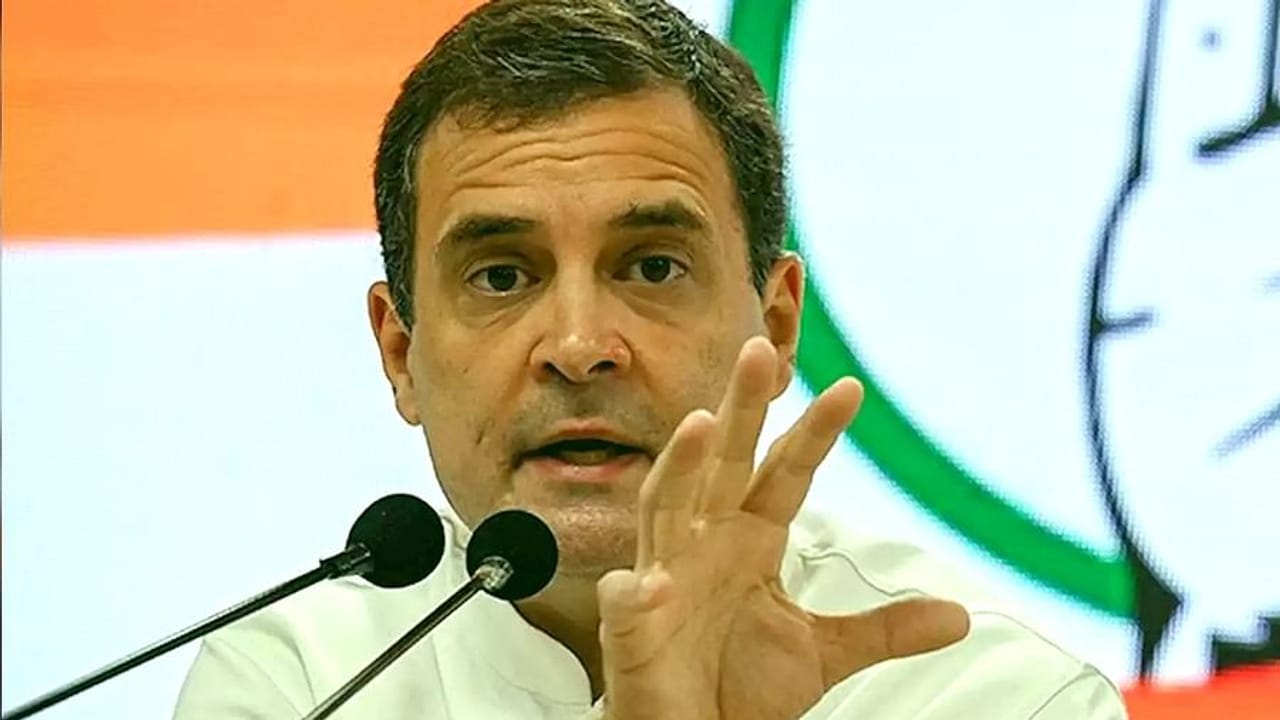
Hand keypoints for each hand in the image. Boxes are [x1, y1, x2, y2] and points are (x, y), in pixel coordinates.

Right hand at [596, 336, 970, 719]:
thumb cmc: (739, 685)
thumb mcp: (821, 651)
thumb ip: (882, 629)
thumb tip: (957, 615)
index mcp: (749, 540)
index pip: (784, 473)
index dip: (814, 432)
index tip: (851, 390)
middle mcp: (705, 544)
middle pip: (722, 463)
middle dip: (739, 408)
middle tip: (757, 350)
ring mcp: (665, 577)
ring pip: (666, 506)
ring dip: (681, 466)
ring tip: (702, 426)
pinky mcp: (633, 626)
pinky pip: (627, 600)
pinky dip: (633, 589)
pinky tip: (645, 581)